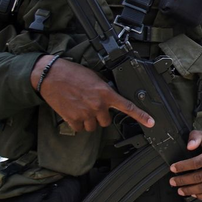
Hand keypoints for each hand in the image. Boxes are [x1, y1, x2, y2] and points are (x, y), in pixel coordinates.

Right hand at [31, 54, 153, 131]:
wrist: (51, 75)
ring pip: (93, 127)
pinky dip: (77, 123)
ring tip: (80, 107)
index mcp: (105, 93)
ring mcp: (85, 113)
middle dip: (100, 116)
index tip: (151, 122)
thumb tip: (109, 97)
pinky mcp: (73, 119)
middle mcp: (98, 105)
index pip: (127, 107)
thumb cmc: (72, 73)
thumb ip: (104, 89)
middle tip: (91, 105)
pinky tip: (73, 112)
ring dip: (89, 120)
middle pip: (106, 121)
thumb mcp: (94, 77)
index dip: (141, 116)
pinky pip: (80, 128)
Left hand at [169, 130, 201, 200]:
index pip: (197, 162)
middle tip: (173, 182)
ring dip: (190, 190)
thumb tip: (189, 146)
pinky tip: (194, 193)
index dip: (183, 166)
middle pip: (200, 176)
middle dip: (183, 180)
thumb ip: (196, 137)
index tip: (173, 169)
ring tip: (180, 190)